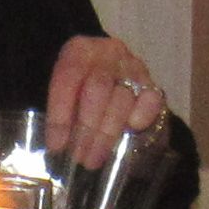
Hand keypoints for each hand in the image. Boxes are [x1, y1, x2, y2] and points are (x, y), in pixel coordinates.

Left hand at [44, 35, 170, 159]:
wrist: (107, 82)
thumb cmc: (78, 92)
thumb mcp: (62, 94)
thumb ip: (59, 113)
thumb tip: (56, 146)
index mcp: (79, 50)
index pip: (68, 78)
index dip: (61, 114)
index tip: (57, 145)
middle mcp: (108, 53)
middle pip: (98, 88)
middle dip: (87, 127)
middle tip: (79, 156)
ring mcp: (133, 67)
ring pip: (122, 98)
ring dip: (107, 133)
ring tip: (95, 158)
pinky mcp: (152, 84)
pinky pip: (150, 100)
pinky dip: (141, 117)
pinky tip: (130, 132)